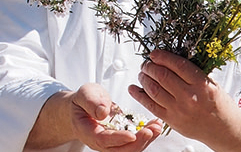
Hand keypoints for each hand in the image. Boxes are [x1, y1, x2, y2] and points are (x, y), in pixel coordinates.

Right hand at [26, 83, 161, 151]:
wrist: (84, 108)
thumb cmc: (83, 101)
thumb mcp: (85, 94)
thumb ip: (91, 102)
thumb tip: (103, 112)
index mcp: (89, 132)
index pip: (103, 140)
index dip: (118, 139)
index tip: (131, 135)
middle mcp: (101, 142)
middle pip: (120, 150)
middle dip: (137, 142)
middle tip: (150, 130)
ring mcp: (113, 142)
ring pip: (130, 148)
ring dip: (146, 139)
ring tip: (157, 127)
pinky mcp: (122, 139)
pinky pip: (136, 141)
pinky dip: (147, 134)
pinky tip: (155, 125)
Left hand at [128, 50, 240, 151]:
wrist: (224, 129)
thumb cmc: (219, 105)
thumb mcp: (211, 82)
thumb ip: (192, 72)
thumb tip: (169, 59)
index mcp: (201, 84)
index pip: (177, 64)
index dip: (162, 57)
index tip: (155, 53)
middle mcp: (189, 97)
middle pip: (162, 76)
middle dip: (150, 66)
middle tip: (147, 63)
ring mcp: (179, 110)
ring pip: (154, 90)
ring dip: (144, 78)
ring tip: (142, 73)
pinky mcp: (171, 120)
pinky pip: (151, 106)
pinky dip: (139, 96)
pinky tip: (134, 88)